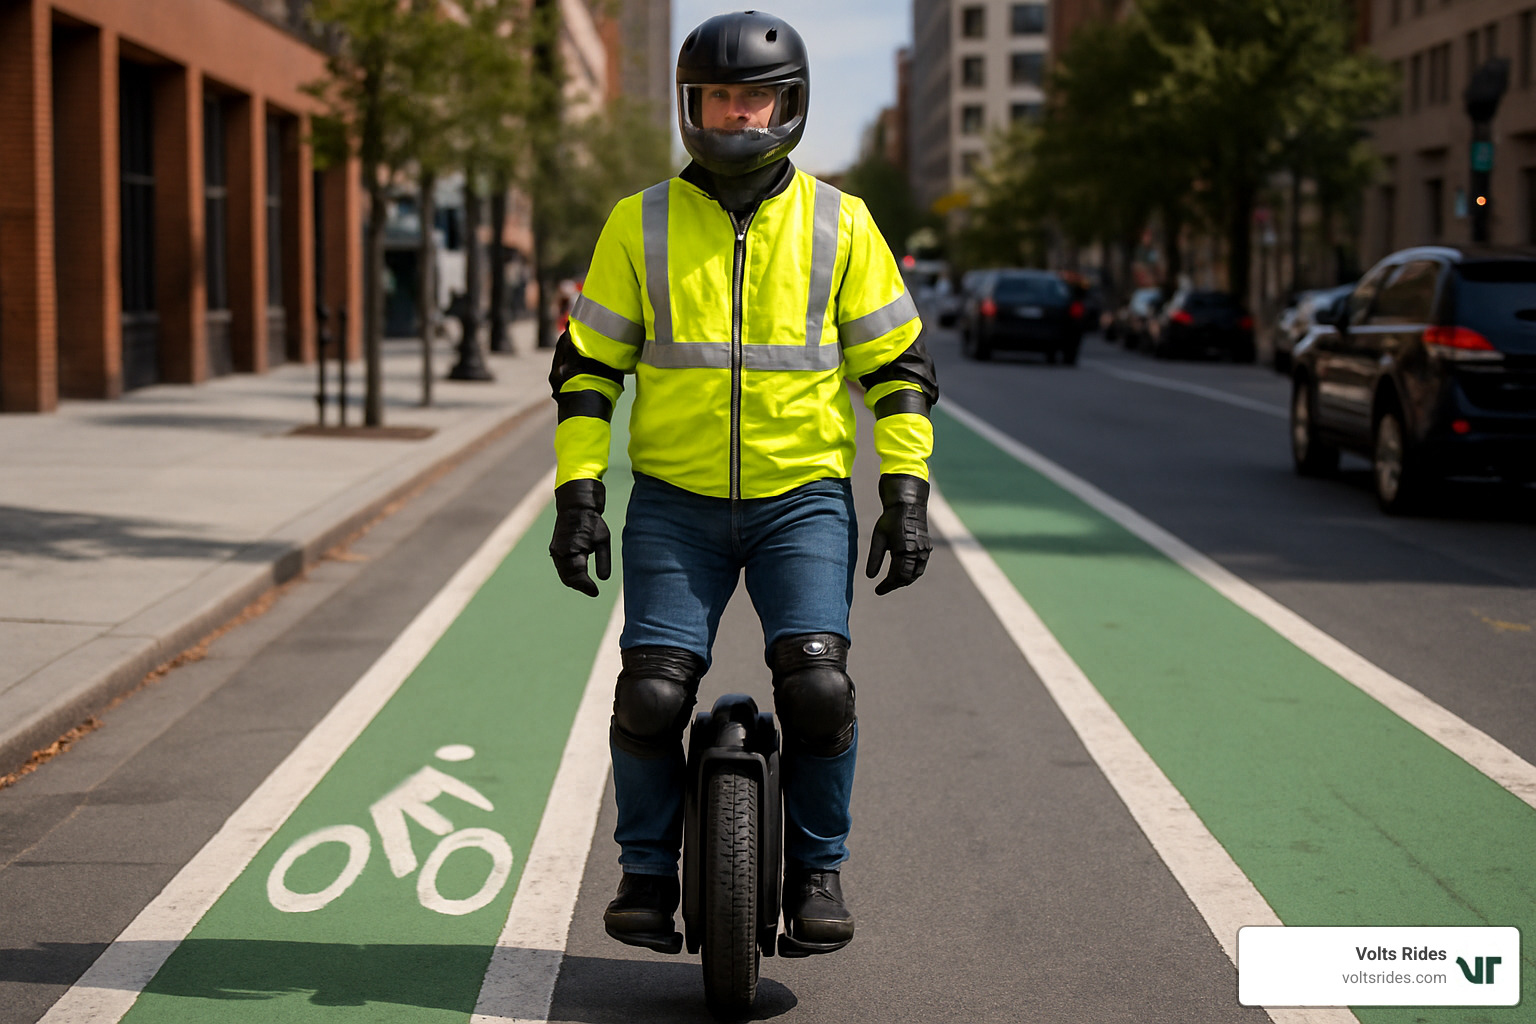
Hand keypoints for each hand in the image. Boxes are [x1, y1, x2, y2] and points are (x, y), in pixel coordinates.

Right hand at [549, 479, 610, 596]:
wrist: (575, 507)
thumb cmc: (591, 522)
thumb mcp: (603, 540)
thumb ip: (603, 560)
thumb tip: (603, 579)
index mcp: (573, 551)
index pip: (579, 577)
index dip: (587, 587)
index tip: (596, 592)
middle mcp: (561, 553)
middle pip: (569, 579)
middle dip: (580, 586)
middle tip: (592, 591)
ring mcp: (556, 551)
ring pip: (563, 574)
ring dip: (574, 582)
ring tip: (587, 586)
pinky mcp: (555, 549)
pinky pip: (561, 567)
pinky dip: (569, 574)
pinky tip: (580, 576)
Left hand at [865, 474, 930, 595]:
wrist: (908, 505)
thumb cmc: (890, 520)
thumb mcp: (878, 538)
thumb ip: (874, 558)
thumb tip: (870, 577)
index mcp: (904, 550)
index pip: (896, 576)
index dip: (887, 586)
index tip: (877, 591)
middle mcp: (917, 552)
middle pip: (906, 578)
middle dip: (894, 585)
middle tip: (882, 588)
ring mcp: (924, 551)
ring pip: (915, 574)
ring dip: (904, 581)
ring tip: (891, 583)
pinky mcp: (927, 548)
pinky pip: (920, 567)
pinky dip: (912, 574)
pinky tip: (902, 574)